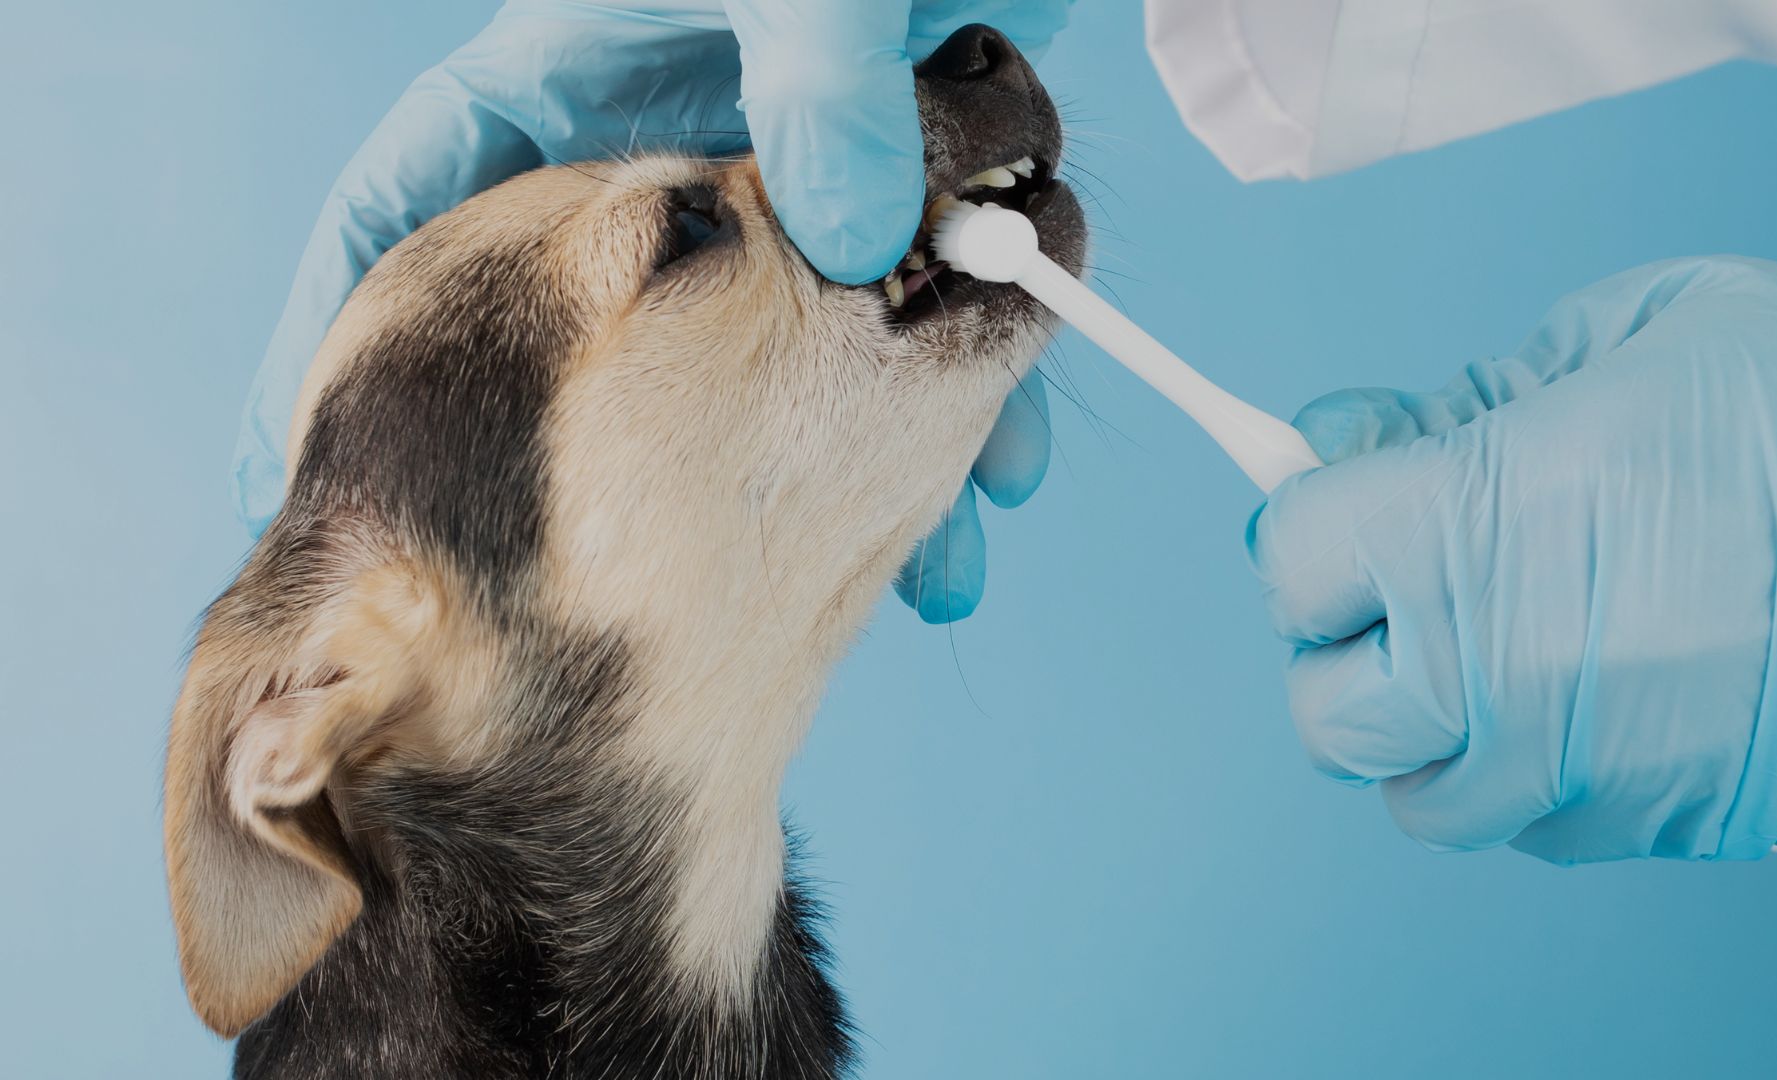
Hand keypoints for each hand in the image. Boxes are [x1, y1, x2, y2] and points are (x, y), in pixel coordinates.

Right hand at [234, 0, 1069, 622]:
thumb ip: (814, 75)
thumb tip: (856, 240)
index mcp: (579, 66)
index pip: (415, 200)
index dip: (334, 322)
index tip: (293, 450)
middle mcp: (667, 142)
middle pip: (610, 323)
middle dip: (628, 462)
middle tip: (600, 591)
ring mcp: (778, 172)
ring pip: (786, 349)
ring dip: (841, 461)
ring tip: (886, 575)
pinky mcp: (888, 183)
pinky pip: (915, 314)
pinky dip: (960, 394)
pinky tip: (997, 468)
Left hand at [1248, 257, 1776, 862]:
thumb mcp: (1636, 330)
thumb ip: (1462, 400)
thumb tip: (1345, 439)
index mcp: (1484, 523)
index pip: (1289, 566)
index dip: (1308, 524)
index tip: (1343, 501)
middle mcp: (1515, 671)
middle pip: (1326, 715)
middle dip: (1346, 645)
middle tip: (1409, 583)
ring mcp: (1593, 772)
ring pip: (1424, 796)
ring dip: (1433, 724)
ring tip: (1510, 636)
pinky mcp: (1669, 828)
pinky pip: (1538, 823)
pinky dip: (1533, 766)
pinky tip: (1601, 683)